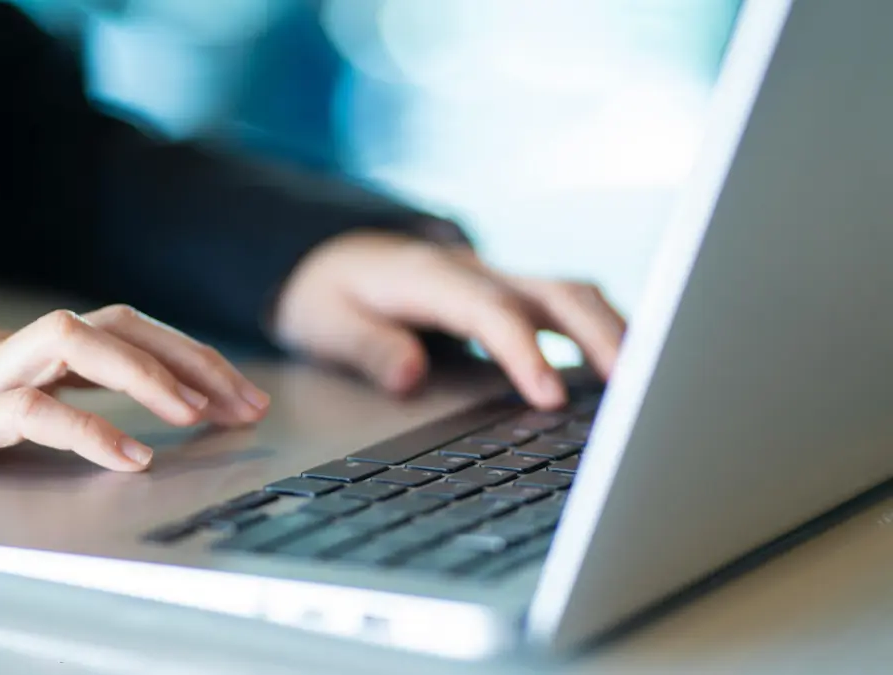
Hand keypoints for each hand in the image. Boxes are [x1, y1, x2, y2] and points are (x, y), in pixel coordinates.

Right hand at [0, 306, 269, 488]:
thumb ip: (29, 406)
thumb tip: (102, 427)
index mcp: (14, 352)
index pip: (116, 330)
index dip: (184, 353)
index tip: (239, 393)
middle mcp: (1, 351)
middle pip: (114, 322)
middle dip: (190, 356)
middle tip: (248, 402)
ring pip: (72, 342)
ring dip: (146, 373)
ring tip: (199, 415)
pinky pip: (22, 409)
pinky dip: (83, 428)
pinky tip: (129, 458)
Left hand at [272, 232, 625, 408]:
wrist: (328, 253)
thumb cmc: (328, 292)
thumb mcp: (323, 322)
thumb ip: (366, 348)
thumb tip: (411, 377)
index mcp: (428, 277)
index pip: (491, 313)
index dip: (525, 353)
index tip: (552, 399)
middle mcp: (475, 271)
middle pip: (556, 291)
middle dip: (603, 335)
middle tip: (639, 389)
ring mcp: (498, 279)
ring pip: (573, 293)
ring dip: (615, 332)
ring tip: (652, 384)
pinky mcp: (509, 294)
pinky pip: (566, 307)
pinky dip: (600, 334)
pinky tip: (624, 374)